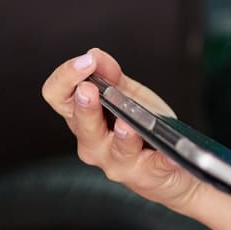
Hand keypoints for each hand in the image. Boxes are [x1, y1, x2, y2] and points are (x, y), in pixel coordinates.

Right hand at [40, 47, 199, 212]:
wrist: (172, 168)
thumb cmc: (143, 130)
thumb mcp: (128, 97)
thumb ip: (112, 76)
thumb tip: (95, 54)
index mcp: (84, 119)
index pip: (58, 97)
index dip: (66, 77)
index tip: (86, 61)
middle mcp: (93, 143)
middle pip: (81, 124)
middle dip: (86, 106)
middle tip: (89, 89)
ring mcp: (117, 162)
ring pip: (116, 149)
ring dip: (122, 135)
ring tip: (127, 124)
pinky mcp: (146, 175)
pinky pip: (155, 166)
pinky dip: (163, 160)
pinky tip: (171, 156)